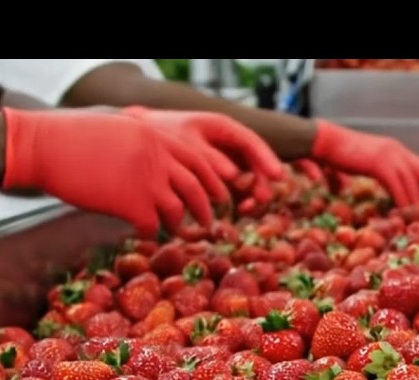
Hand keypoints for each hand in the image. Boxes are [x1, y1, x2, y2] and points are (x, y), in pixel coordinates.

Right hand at [1, 108, 223, 237]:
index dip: (213, 181)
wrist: (44, 146)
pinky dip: (149, 234)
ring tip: (176, 233)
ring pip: (177, 210)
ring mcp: (147, 181)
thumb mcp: (120, 129)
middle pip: (196, 187)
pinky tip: (142, 234)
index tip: (220, 194)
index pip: (199, 161)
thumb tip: (158, 164)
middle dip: (206, 208)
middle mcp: (159, 157)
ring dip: (178, 226)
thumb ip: (145, 144)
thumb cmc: (72, 137)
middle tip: (210, 223)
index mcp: (158, 136)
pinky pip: (151, 227)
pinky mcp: (130, 204)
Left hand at [122, 106, 284, 203]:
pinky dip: (241, 200)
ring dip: (254, 194)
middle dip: (262, 180)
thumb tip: (235, 175)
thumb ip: (209, 158)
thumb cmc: (161, 136)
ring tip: (247, 209)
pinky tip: (239, 211)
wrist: (140, 141)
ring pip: (250, 177)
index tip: (278, 175)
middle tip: (261, 199)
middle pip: (256, 162)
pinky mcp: (220, 178)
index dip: (267, 157)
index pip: (252, 141)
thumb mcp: (184, 144)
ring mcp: (227, 161)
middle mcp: (229, 144)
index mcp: (223, 128)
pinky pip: (239, 189)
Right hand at [308, 121, 418, 211]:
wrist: (324, 141)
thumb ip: (364, 172)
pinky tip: (407, 213)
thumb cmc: (337, 153)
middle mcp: (397, 150)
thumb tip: (349, 187)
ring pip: (412, 181)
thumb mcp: (359, 163)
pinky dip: (403, 200)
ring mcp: (389, 155)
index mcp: (395, 149)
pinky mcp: (379, 163)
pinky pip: (397, 185)